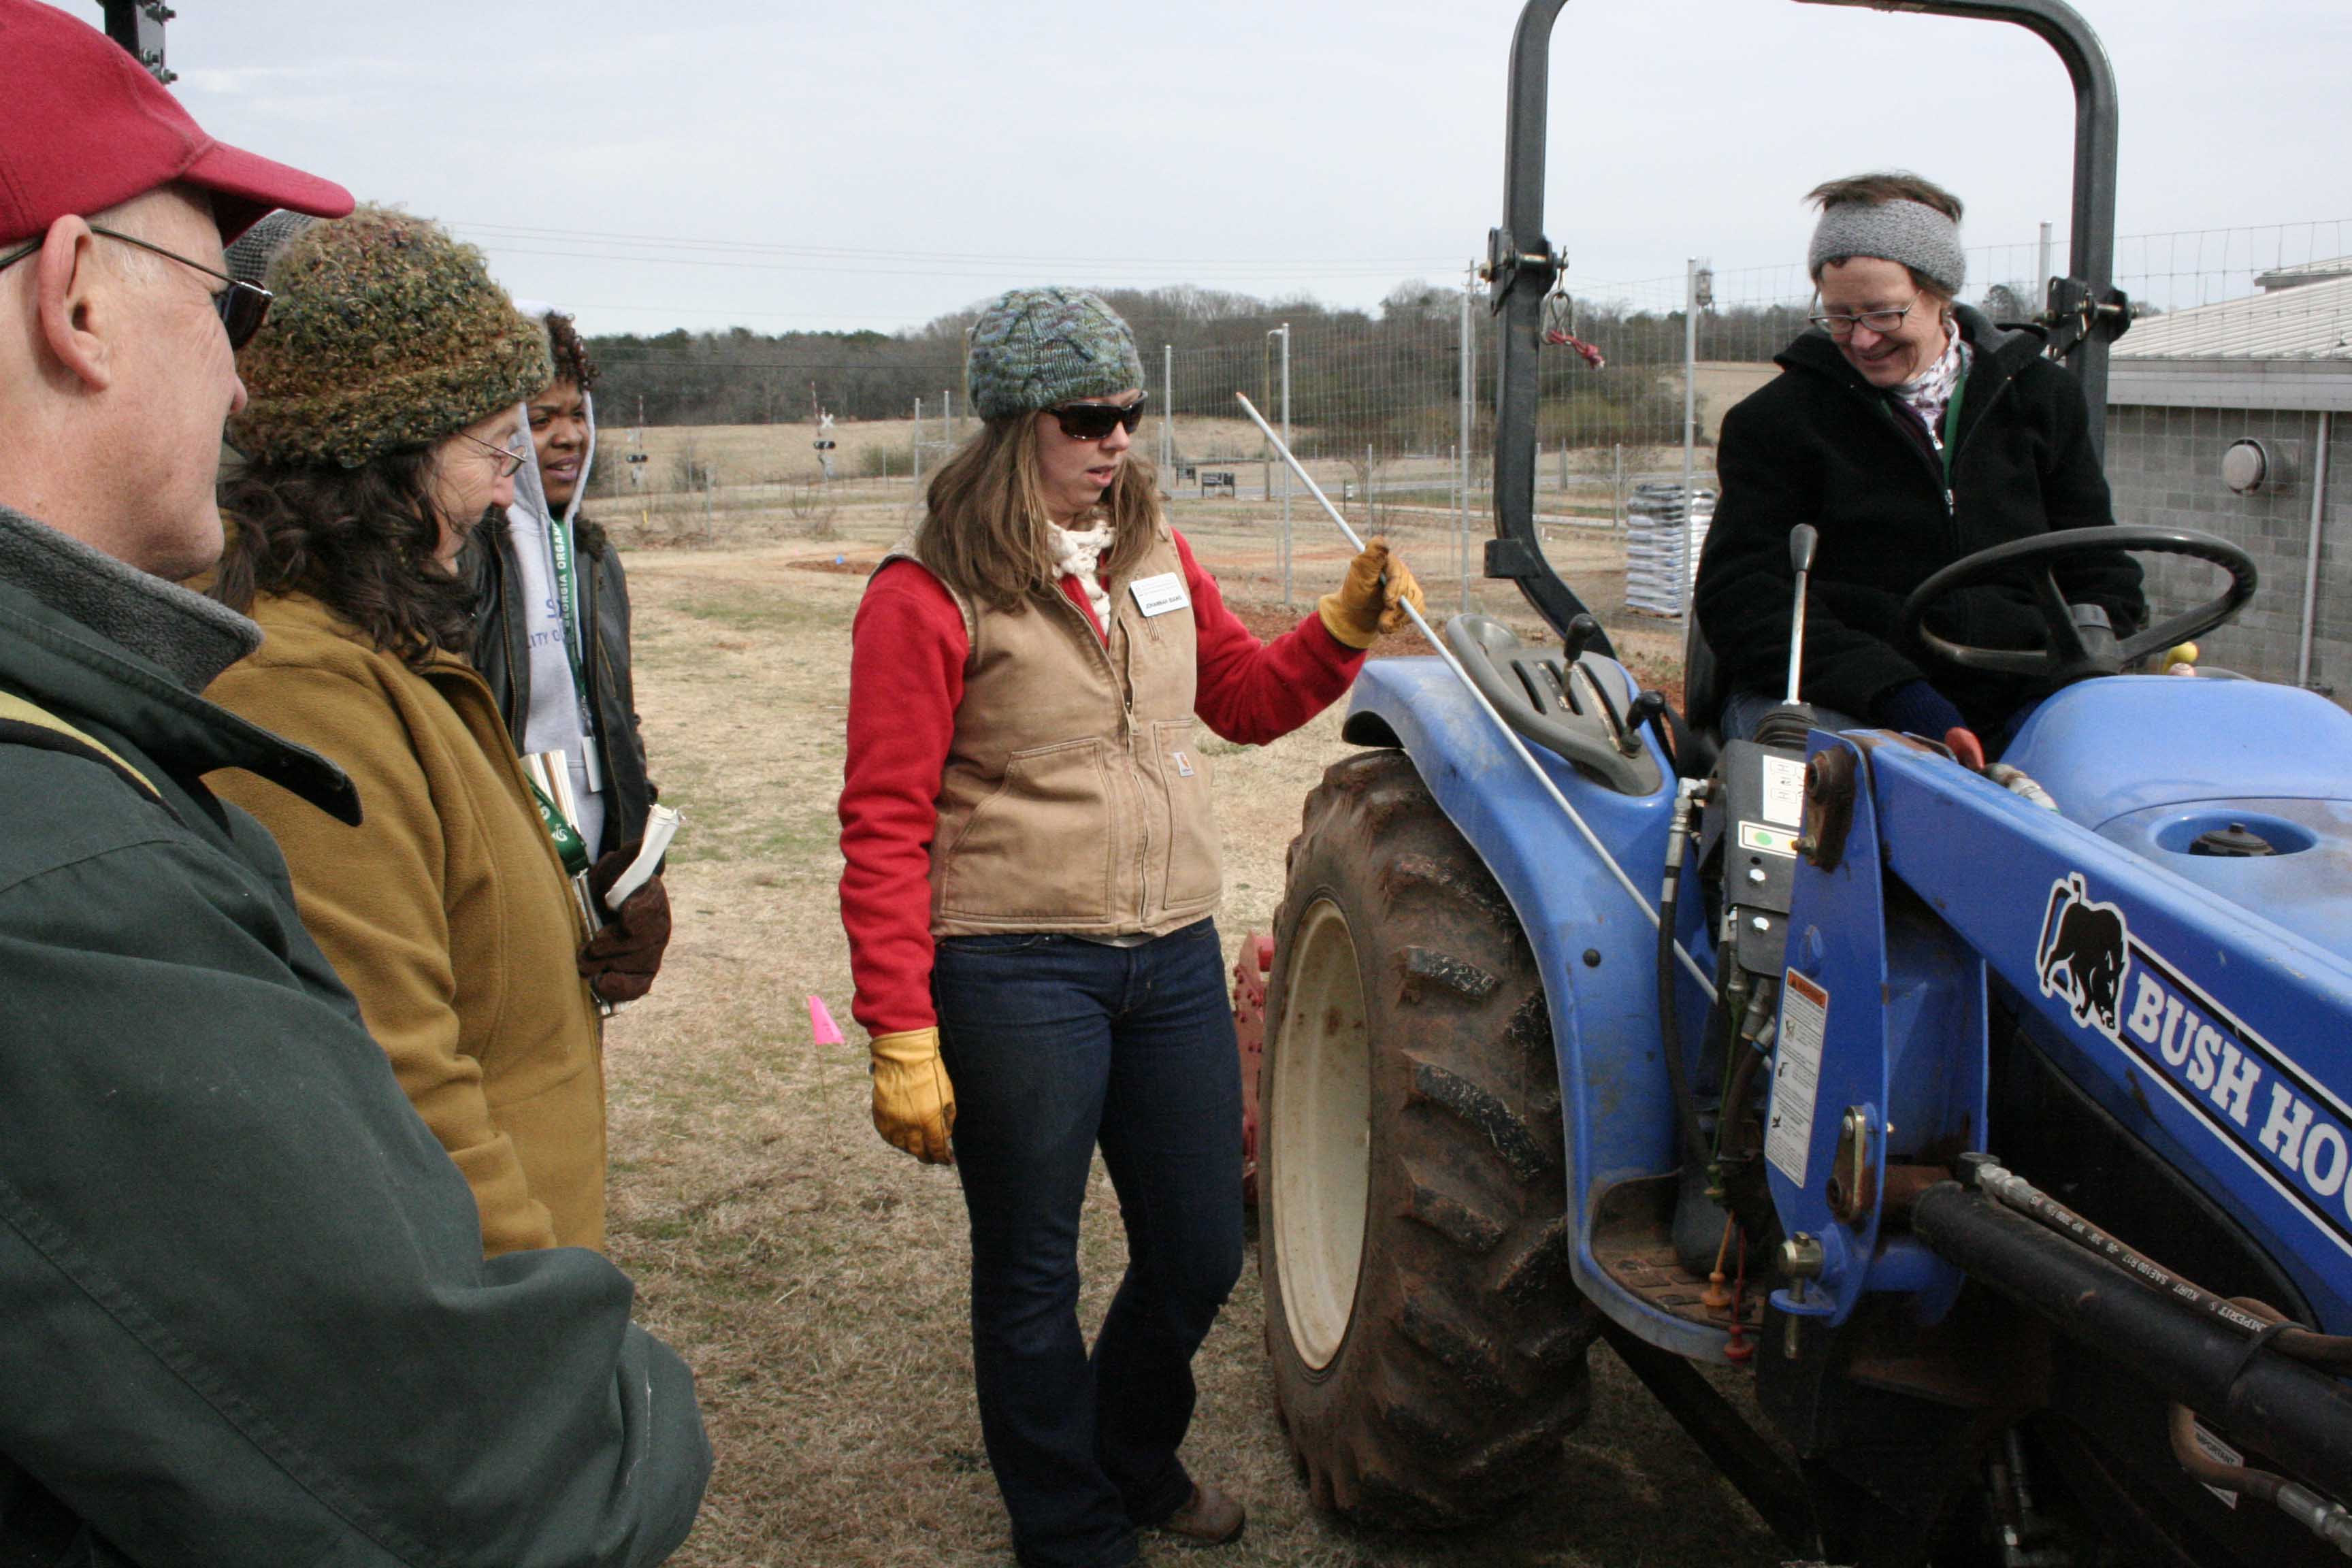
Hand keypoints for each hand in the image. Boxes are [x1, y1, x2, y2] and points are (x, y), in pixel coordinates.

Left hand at [578, 847, 671, 1003]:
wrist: (603, 905)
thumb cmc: (609, 883)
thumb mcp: (614, 864)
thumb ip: (628, 857)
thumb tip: (639, 848)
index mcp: (652, 896)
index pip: (651, 907)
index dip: (638, 914)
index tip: (622, 916)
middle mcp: (658, 926)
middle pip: (644, 942)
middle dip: (613, 946)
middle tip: (589, 947)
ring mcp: (652, 951)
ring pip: (641, 964)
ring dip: (611, 965)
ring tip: (586, 964)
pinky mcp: (641, 973)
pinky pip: (639, 986)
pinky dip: (622, 989)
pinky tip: (602, 984)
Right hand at [870, 1027, 955, 1163]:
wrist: (904, 1055)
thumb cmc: (930, 1071)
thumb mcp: (948, 1095)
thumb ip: (947, 1119)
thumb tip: (945, 1135)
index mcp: (929, 1120)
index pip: (936, 1148)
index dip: (942, 1157)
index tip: (947, 1159)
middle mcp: (909, 1125)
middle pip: (918, 1151)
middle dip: (928, 1156)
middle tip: (933, 1157)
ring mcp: (892, 1121)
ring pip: (902, 1146)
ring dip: (912, 1149)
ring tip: (919, 1146)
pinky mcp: (880, 1114)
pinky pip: (887, 1136)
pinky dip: (896, 1140)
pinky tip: (902, 1138)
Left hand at [1317, 537, 1425, 649]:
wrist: (1357, 612)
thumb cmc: (1355, 592)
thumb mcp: (1358, 575)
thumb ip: (1370, 558)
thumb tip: (1380, 541)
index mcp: (1387, 559)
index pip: (1397, 572)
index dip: (1394, 588)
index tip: (1387, 603)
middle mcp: (1401, 570)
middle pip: (1406, 589)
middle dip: (1393, 609)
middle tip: (1382, 623)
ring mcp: (1409, 583)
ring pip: (1413, 602)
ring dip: (1397, 618)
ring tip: (1382, 625)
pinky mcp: (1414, 597)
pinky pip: (1417, 611)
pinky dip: (1403, 621)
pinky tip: (1389, 623)